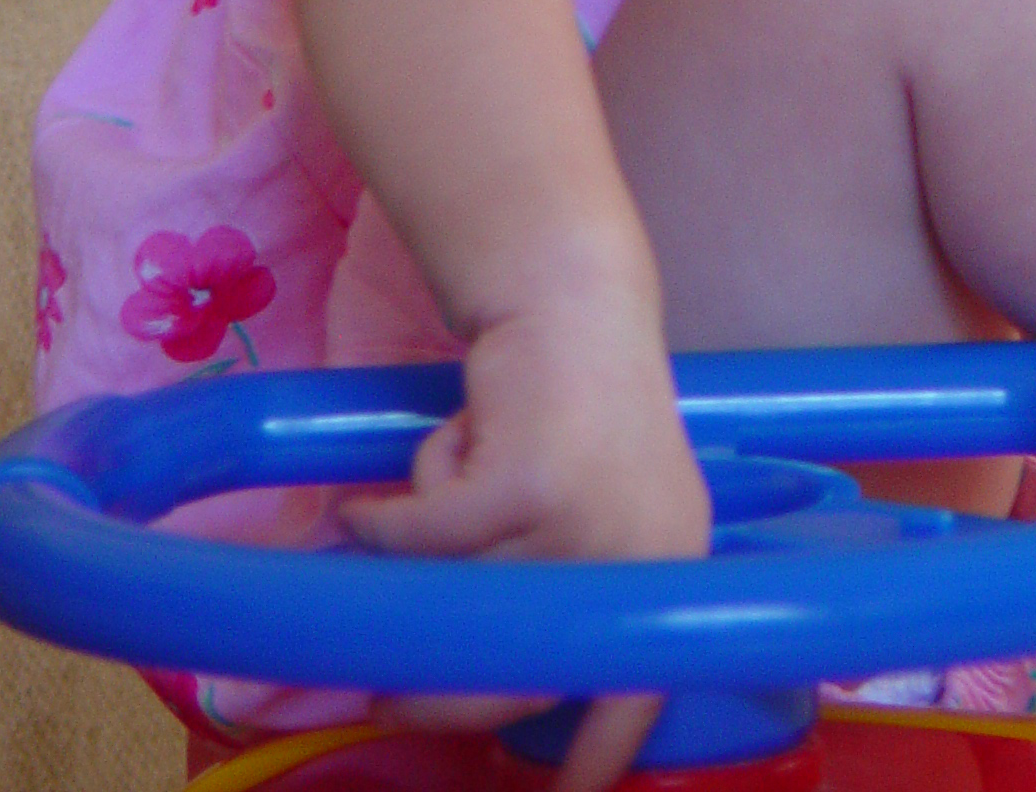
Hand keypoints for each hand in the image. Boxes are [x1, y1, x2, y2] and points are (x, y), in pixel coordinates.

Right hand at [343, 282, 711, 791]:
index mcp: (669, 560)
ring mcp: (585, 518)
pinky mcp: (525, 483)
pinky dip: (383, 522)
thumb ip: (547, 579)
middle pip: (518, 673)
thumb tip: (457, 681)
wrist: (566, 289)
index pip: (639, 689)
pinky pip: (422, 538)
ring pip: (458, 596)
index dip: (596, 752)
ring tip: (391, 525)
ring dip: (409, 567)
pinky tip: (365, 503)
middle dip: (434, 697)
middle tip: (379, 697)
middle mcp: (641, 548)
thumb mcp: (584, 498)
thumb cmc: (568, 397)